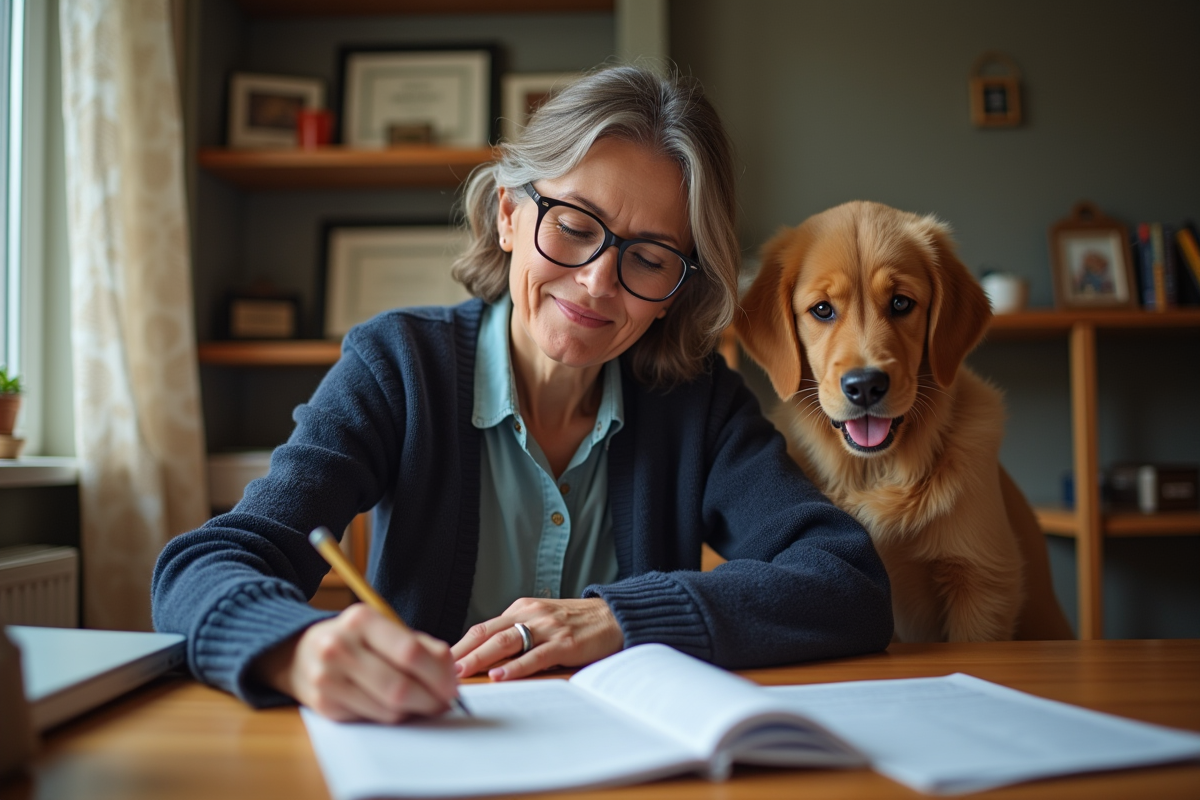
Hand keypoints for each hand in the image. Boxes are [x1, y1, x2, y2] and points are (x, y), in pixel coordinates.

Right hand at [252, 603, 459, 722]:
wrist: (298, 653)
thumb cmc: (353, 640)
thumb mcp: (382, 628)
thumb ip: (419, 645)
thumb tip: (450, 672)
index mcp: (361, 620)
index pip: (410, 652)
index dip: (438, 674)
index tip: (453, 686)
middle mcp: (340, 647)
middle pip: (400, 686)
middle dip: (431, 700)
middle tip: (444, 703)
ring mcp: (328, 678)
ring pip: (388, 708)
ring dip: (413, 711)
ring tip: (422, 703)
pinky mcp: (323, 706)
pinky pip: (371, 718)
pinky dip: (391, 716)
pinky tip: (395, 706)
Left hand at [452, 597, 623, 680]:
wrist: (614, 616)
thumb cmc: (575, 623)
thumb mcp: (541, 621)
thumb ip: (517, 633)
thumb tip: (485, 658)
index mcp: (521, 609)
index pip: (483, 627)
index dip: (460, 645)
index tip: (440, 661)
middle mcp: (530, 614)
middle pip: (488, 633)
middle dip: (462, 652)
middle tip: (439, 668)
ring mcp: (547, 628)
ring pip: (506, 642)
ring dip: (480, 658)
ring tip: (460, 672)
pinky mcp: (564, 643)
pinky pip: (535, 656)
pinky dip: (516, 667)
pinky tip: (500, 675)